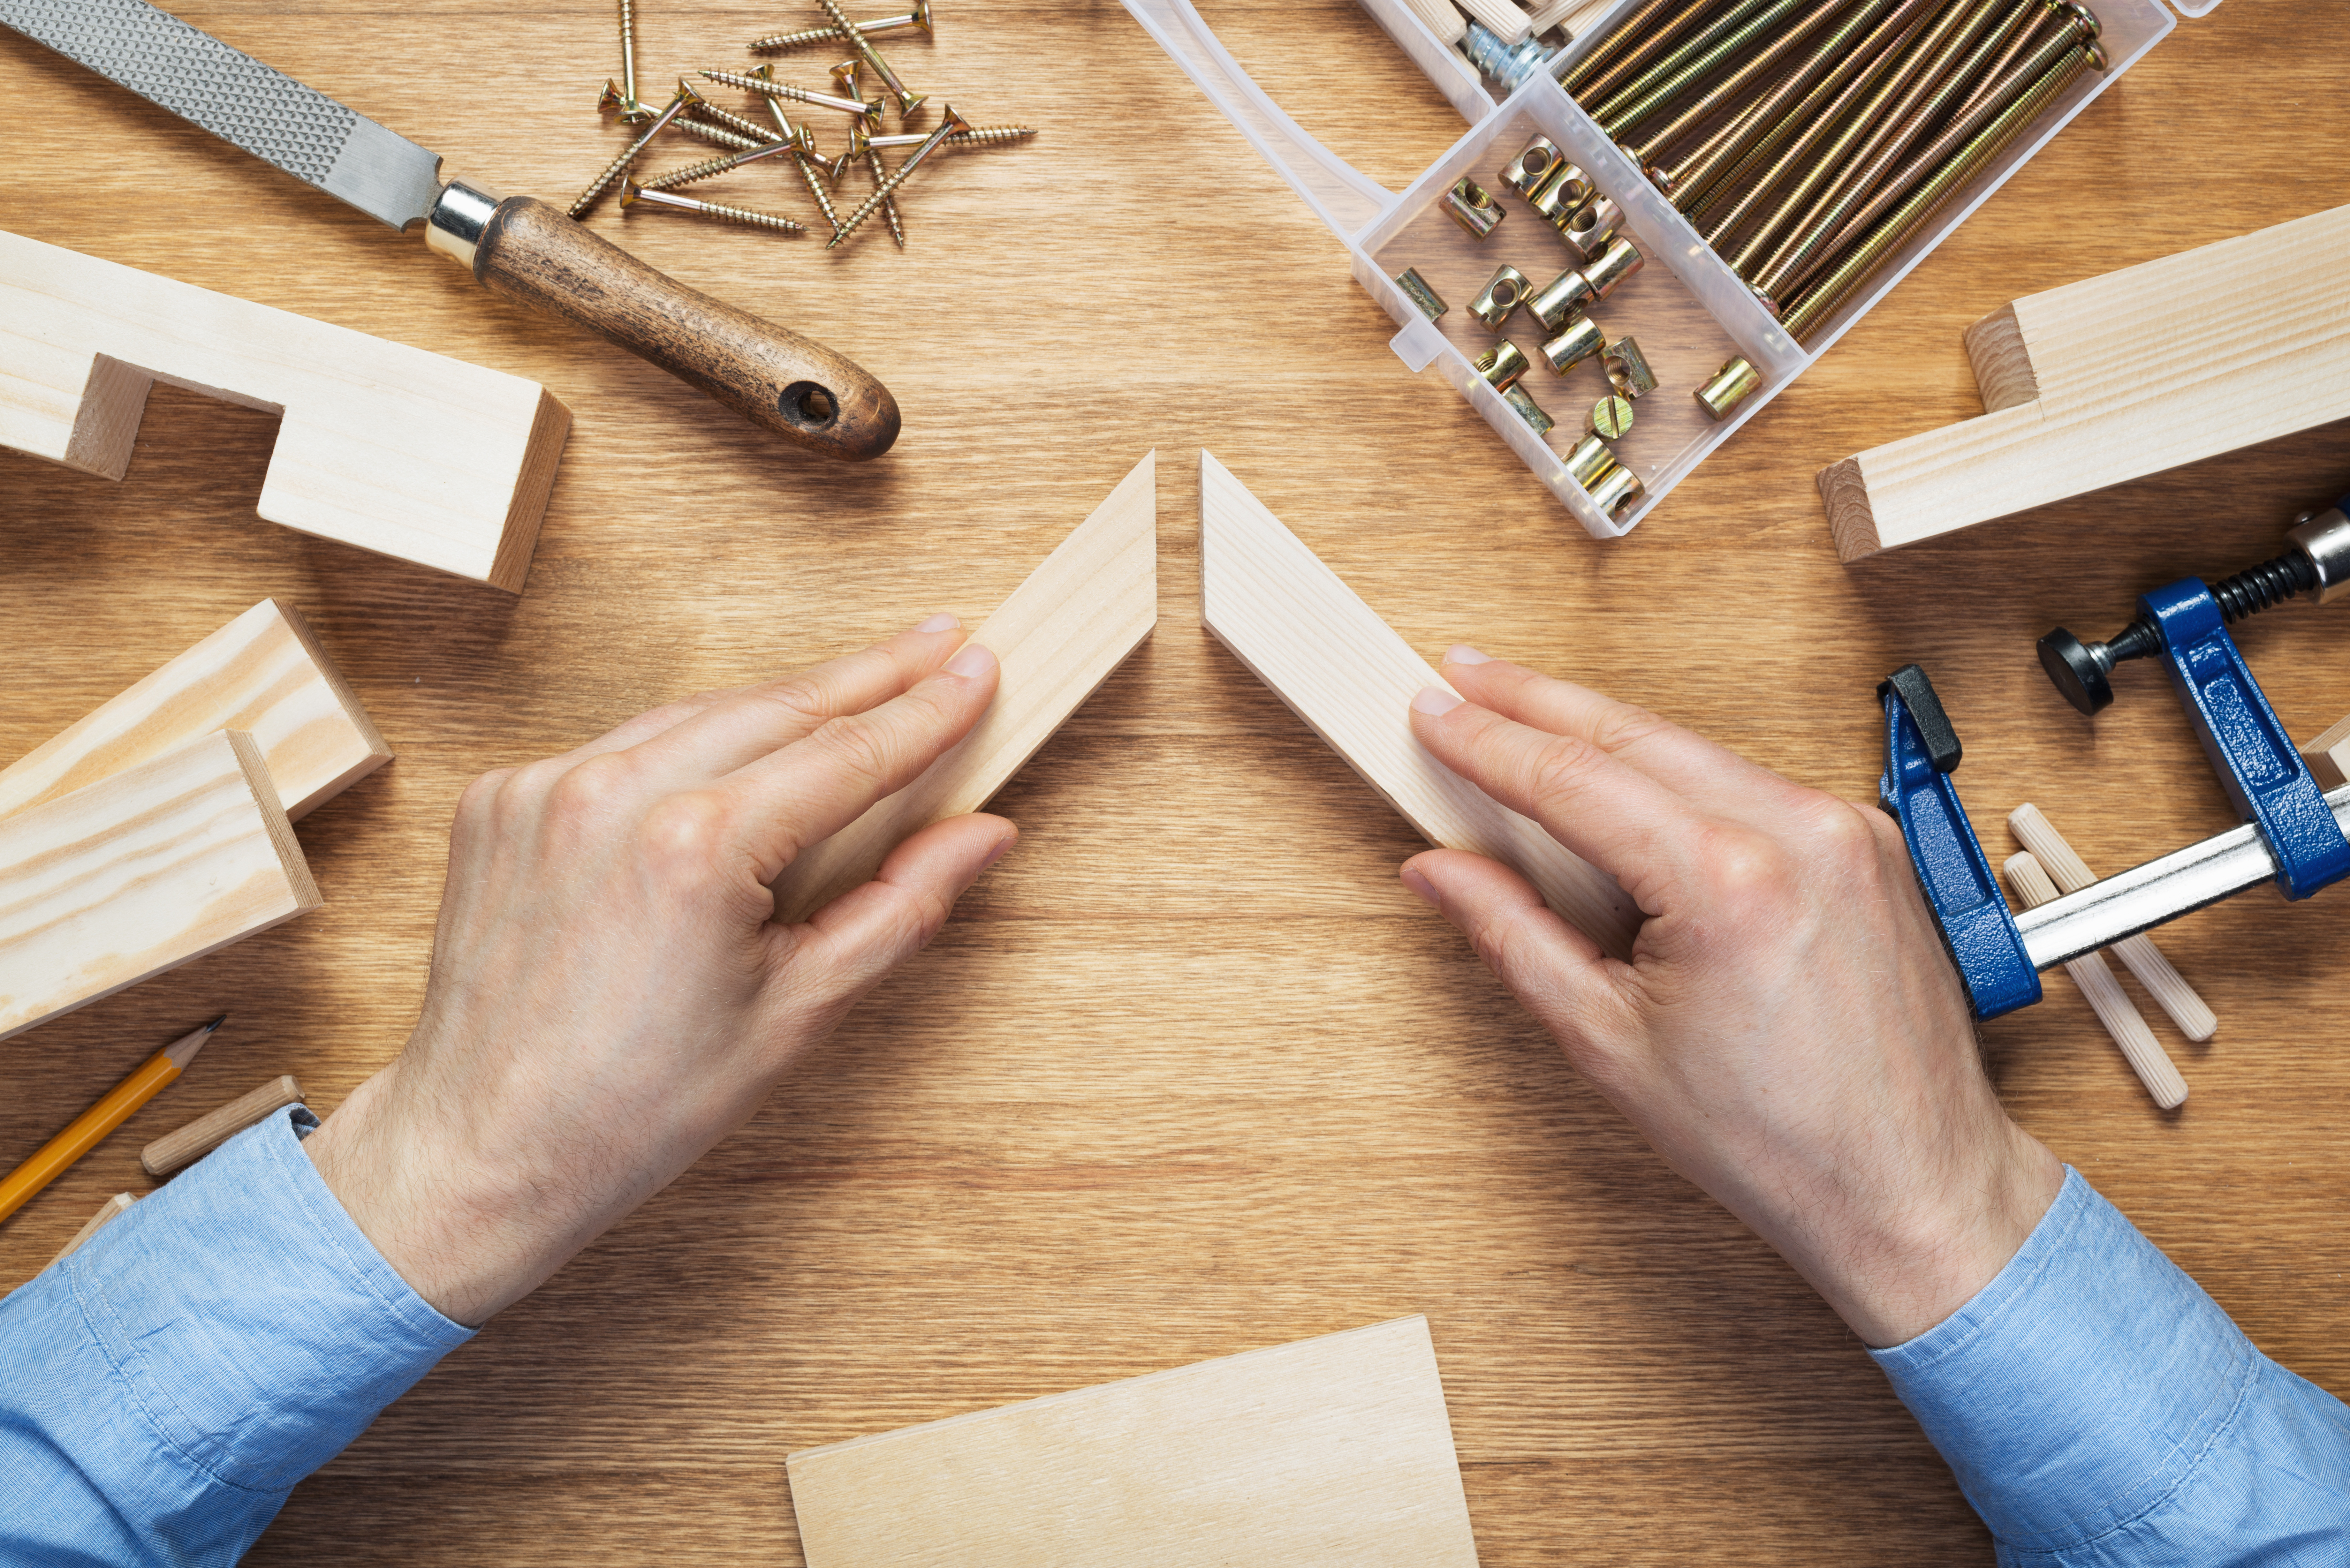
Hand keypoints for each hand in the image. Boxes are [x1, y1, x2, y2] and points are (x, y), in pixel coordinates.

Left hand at [303, 616, 1013, 1325]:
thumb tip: (982, 833)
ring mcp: (546, 787)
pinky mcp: (502, 797)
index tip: (977, 667)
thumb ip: (900, 909)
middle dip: (869, 675)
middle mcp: (614, 794)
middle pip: (778, 707)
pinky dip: (688, 746)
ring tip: (859, 687)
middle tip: (938, 642)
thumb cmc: (639, 1104)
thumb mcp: (798, 1015)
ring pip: (699, 714)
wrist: (484, 1147)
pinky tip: (736, 759)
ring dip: (783, 704)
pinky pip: (622, 747)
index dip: (925, 709)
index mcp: (697, 848)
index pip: (847, 755)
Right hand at [1403, 649, 2061, 1347]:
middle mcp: (1799, 831)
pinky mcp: (1869, 841)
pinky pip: (1749, 785)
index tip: (1434, 709)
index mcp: (1729, 879)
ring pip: (1693, 751)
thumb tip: (1440, 870)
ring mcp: (1846, 828)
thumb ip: (1513, 936)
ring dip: (1606, 738)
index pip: (1573, 778)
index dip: (1488, 739)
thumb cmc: (1775, 1139)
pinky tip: (1627, 788)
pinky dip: (1679, 779)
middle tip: (1464, 676)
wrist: (1911, 1184)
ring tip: (1527, 726)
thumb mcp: (1607, 1042)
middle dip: (1536, 701)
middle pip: (1633, 734)